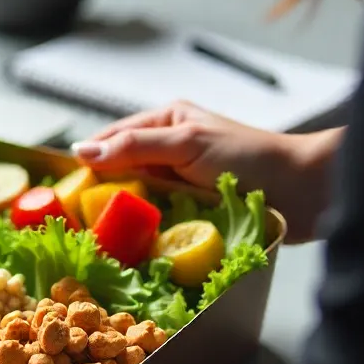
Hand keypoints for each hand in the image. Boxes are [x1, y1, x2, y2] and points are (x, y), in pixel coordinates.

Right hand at [73, 100, 341, 242]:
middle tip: (75, 220)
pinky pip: (156, 218)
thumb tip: (81, 152)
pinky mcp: (190, 209)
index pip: (109, 139)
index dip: (85, 162)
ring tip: (98, 235)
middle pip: (119, 170)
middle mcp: (168, 148)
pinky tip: (130, 241)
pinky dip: (144, 228)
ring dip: (123, 214)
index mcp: (165, 121)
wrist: (303, 191)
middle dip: (101, 192)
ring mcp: (178, 180)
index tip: (61, 188)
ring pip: (136, 197)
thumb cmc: (250, 159)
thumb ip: (134, 146)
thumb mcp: (187, 144)